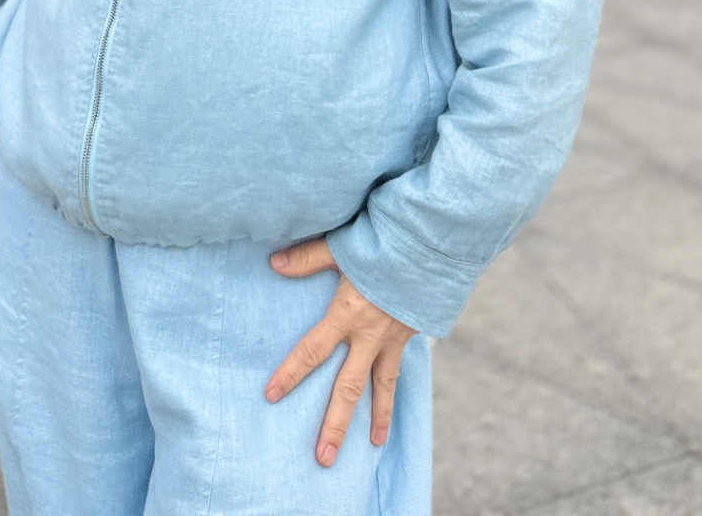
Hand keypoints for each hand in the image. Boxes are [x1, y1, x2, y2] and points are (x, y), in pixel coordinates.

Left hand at [265, 235, 415, 465]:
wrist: (430, 248)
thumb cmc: (383, 244)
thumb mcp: (342, 248)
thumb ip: (308, 259)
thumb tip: (274, 262)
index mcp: (346, 314)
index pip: (311, 351)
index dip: (291, 374)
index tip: (271, 395)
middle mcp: (368, 336)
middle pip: (347, 388)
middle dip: (334, 425)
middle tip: (323, 458)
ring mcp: (391, 341)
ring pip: (380, 389)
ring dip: (376, 420)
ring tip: (373, 446)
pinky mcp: (408, 338)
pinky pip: (398, 372)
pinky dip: (394, 392)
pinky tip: (392, 403)